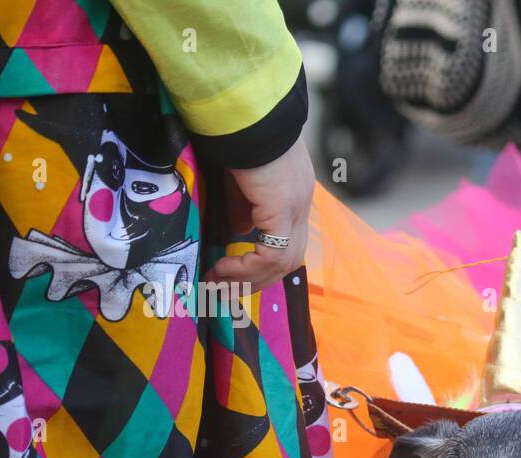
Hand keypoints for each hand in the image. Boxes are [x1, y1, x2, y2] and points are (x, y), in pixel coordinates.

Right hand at [207, 138, 313, 289]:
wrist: (241, 108)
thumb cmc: (232, 132)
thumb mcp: (235, 177)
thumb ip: (239, 206)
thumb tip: (235, 234)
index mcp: (293, 192)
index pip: (288, 240)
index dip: (262, 262)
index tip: (230, 271)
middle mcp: (301, 202)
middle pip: (291, 258)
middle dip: (257, 279)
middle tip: (225, 287)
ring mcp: (296, 206)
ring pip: (285, 263)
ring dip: (249, 278)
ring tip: (219, 281)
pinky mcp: (283, 208)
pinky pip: (272, 254)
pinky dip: (247, 267)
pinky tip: (223, 267)